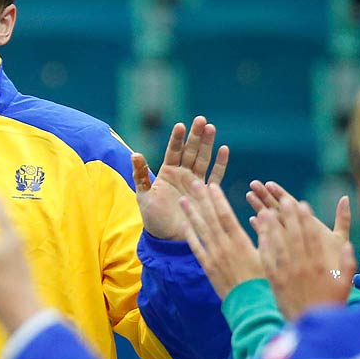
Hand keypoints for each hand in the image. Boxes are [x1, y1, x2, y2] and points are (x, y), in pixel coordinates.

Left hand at [132, 117, 228, 240]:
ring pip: (203, 159)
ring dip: (207, 144)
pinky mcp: (206, 193)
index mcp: (167, 173)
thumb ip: (140, 176)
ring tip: (211, 128)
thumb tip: (135, 154)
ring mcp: (195, 182)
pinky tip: (224, 149)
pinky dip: (220, 163)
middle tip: (201, 119)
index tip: (180, 125)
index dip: (177, 139)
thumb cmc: (153, 218)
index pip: (173, 151)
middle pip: (190, 151)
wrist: (169, 239)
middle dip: (195, 135)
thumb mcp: (144, 196)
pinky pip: (215, 175)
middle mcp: (182, 174)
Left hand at [177, 180, 263, 300]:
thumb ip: (267, 234)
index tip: (212, 185)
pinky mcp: (208, 268)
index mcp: (240, 242)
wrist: (251, 306)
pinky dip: (190, 235)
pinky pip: (196, 249)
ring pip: (200, 231)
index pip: (226, 215)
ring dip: (191, 214)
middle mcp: (224, 247)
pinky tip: (184, 224)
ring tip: (182, 199)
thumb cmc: (265, 280)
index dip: (217, 199)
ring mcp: (214, 257)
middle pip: (210, 218)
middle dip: (201, 199)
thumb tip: (265, 213)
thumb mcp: (270, 256)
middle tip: (193, 183)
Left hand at [250, 190, 355, 320]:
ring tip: (264, 209)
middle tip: (282, 198)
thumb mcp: (345, 285)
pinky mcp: (276, 282)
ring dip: (271, 226)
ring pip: (278, 245)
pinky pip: (268, 261)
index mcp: (320, 265)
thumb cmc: (330, 306)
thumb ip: (348, 264)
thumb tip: (348, 245)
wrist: (312, 328)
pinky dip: (263, 245)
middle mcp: (303, 266)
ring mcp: (288, 274)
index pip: (312, 236)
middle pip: (294, 236)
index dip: (306, 218)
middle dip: (288, 215)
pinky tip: (257, 233)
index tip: (301, 203)